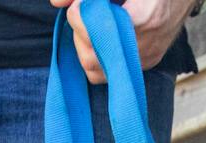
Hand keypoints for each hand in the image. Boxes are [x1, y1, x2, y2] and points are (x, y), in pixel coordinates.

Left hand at [52, 0, 186, 83]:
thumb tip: (55, 3)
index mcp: (145, 17)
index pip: (97, 33)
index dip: (79, 18)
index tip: (78, 5)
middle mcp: (149, 42)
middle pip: (93, 58)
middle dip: (79, 35)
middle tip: (82, 14)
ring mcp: (149, 56)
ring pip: (98, 71)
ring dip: (86, 48)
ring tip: (92, 26)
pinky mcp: (150, 62)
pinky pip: (113, 72)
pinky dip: (100, 55)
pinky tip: (104, 36)